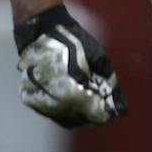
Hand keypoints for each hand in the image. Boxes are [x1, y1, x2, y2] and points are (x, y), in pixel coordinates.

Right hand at [13, 5, 127, 127]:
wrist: (41, 31)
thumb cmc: (74, 43)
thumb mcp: (99, 60)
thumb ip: (110, 86)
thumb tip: (120, 110)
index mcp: (73, 95)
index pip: (97, 116)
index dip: (106, 110)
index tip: (110, 102)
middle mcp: (54, 104)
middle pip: (82, 120)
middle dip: (93, 111)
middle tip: (99, 98)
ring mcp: (40, 102)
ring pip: (66, 119)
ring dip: (78, 112)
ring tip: (85, 95)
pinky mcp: (30, 99)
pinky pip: (52, 112)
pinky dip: (64, 108)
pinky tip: (70, 94)